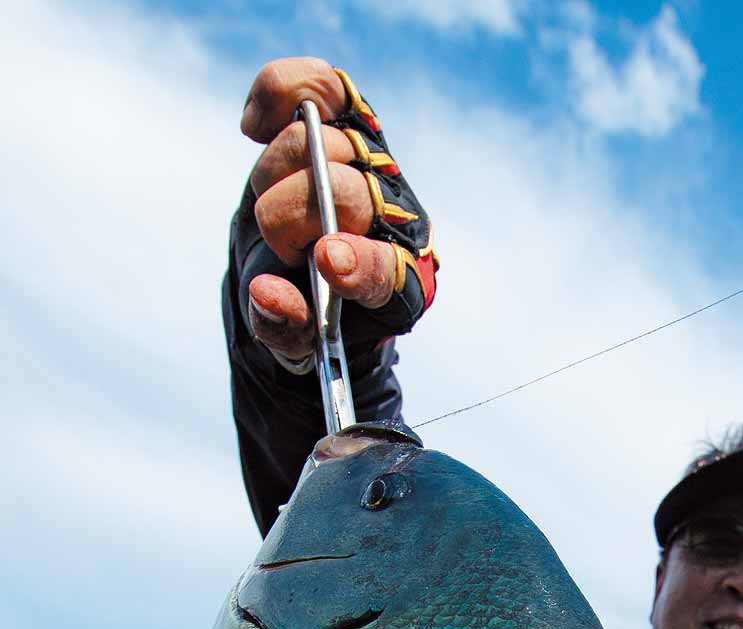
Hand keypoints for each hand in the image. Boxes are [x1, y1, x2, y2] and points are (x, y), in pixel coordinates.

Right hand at [238, 58, 434, 364]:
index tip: (326, 261)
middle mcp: (394, 219)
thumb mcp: (294, 337)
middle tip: (282, 244)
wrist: (299, 266)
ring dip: (277, 171)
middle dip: (293, 216)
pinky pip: (321, 85)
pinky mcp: (346, 121)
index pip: (384, 267)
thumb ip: (283, 327)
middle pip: (345, 192)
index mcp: (396, 284)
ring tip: (273, 198)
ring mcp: (371, 165)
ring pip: (321, 142)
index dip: (358, 263)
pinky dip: (281, 92)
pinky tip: (254, 124)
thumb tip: (266, 294)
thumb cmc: (305, 305)